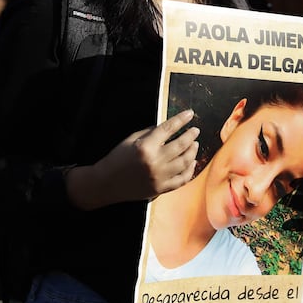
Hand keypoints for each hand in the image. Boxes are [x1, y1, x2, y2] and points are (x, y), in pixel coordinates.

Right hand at [67, 109, 199, 209]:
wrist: (106, 183)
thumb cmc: (117, 158)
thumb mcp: (130, 139)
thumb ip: (150, 133)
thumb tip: (168, 127)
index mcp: (146, 146)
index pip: (169, 128)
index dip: (181, 119)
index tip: (190, 113)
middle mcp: (155, 161)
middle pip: (181, 145)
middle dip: (191, 135)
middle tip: (195, 130)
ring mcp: (159, 177)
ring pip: (185, 162)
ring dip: (193, 151)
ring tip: (194, 144)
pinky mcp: (161, 189)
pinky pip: (182, 180)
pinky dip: (190, 170)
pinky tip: (193, 163)